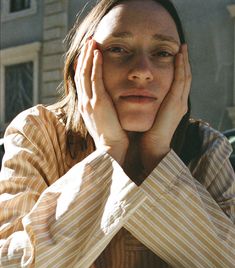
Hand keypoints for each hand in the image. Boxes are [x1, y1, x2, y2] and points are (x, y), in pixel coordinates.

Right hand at [75, 39, 128, 164]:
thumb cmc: (111, 138)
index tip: (88, 53)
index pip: (81, 81)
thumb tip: (108, 103)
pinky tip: (98, 53)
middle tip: (89, 41)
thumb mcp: (104, 121)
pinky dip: (96, 65)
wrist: (111, 149)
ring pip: (85, 73)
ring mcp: (89, 102)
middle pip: (80, 74)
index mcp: (85, 107)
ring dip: (88, 56)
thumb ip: (103, 110)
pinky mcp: (98, 103)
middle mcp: (84, 103)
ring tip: (92, 41)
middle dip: (84, 56)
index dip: (83, 65)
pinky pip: (95, 79)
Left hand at [140, 44, 191, 172]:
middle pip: (186, 77)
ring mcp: (180, 102)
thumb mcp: (152, 115)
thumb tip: (142, 97)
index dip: (179, 69)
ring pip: (186, 76)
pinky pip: (180, 80)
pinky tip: (178, 56)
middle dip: (185, 62)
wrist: (153, 146)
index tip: (176, 56)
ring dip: (184, 60)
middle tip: (182, 47)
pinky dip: (181, 67)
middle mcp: (181, 102)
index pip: (179, 83)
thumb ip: (152, 105)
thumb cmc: (149, 133)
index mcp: (175, 105)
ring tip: (182, 47)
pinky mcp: (176, 102)